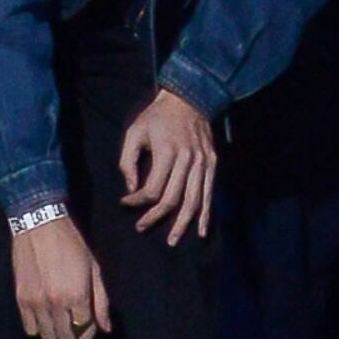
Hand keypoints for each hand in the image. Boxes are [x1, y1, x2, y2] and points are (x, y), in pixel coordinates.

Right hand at [12, 215, 111, 338]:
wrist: (40, 228)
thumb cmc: (73, 246)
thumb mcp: (94, 269)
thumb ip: (101, 300)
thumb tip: (106, 328)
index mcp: (78, 295)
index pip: (85, 330)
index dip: (89, 330)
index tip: (88, 322)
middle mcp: (57, 304)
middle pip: (66, 337)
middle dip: (73, 332)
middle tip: (74, 320)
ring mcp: (36, 304)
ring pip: (47, 336)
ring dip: (55, 331)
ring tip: (58, 318)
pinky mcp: (21, 300)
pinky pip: (29, 329)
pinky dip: (38, 327)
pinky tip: (44, 316)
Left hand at [120, 89, 215, 243]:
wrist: (190, 98)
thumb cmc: (156, 117)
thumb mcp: (134, 133)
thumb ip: (128, 162)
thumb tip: (132, 189)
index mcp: (167, 152)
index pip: (152, 189)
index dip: (137, 201)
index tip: (125, 202)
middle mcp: (188, 160)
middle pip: (172, 199)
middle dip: (155, 217)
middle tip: (141, 227)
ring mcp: (203, 163)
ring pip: (193, 201)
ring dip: (182, 224)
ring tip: (172, 240)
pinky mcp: (212, 163)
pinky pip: (209, 193)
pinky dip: (206, 214)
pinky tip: (201, 231)